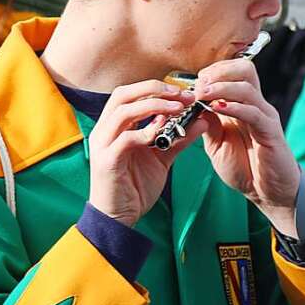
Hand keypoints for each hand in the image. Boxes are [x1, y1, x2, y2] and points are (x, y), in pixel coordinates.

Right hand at [88, 80, 197, 226]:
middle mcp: (104, 131)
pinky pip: (124, 139)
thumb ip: (178, 139)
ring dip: (153, 106)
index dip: (156, 87)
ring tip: (179, 108)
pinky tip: (162, 133)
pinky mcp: (106, 161)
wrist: (119, 217)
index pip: (129, 94)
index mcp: (114, 127)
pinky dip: (144, 132)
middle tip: (183, 94)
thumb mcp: (161, 158)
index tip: (184, 91)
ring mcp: (103, 145)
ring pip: (123, 112)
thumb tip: (201, 121)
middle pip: (123, 95)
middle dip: (154, 89)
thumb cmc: (135, 186)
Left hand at [196, 58, 300, 236]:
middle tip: (198, 86)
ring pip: (247, 87)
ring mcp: (263, 117)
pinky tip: (217, 108)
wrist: (264, 190)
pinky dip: (234, 107)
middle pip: (244, 70)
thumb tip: (189, 105)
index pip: (232, 72)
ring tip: (202, 95)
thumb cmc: (242, 165)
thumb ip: (205, 123)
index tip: (192, 84)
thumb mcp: (215, 142)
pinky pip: (254, 113)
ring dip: (221, 88)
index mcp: (240, 105)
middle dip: (218, 73)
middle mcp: (254, 106)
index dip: (211, 72)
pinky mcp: (270, 132)